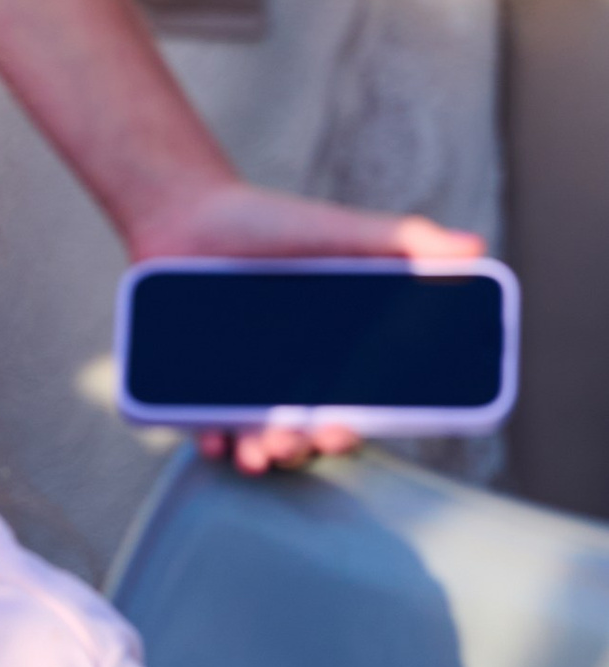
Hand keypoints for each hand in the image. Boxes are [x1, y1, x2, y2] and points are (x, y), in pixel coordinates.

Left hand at [118, 175, 481, 473]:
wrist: (191, 211)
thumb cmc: (272, 223)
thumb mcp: (342, 231)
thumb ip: (405, 242)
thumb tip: (476, 248)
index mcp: (331, 355)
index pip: (354, 406)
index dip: (355, 427)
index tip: (351, 429)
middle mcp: (288, 378)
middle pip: (304, 432)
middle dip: (305, 447)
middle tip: (302, 439)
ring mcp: (239, 384)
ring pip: (256, 437)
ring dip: (261, 455)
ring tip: (259, 453)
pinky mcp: (192, 382)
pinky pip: (202, 423)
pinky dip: (209, 438)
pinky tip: (214, 441)